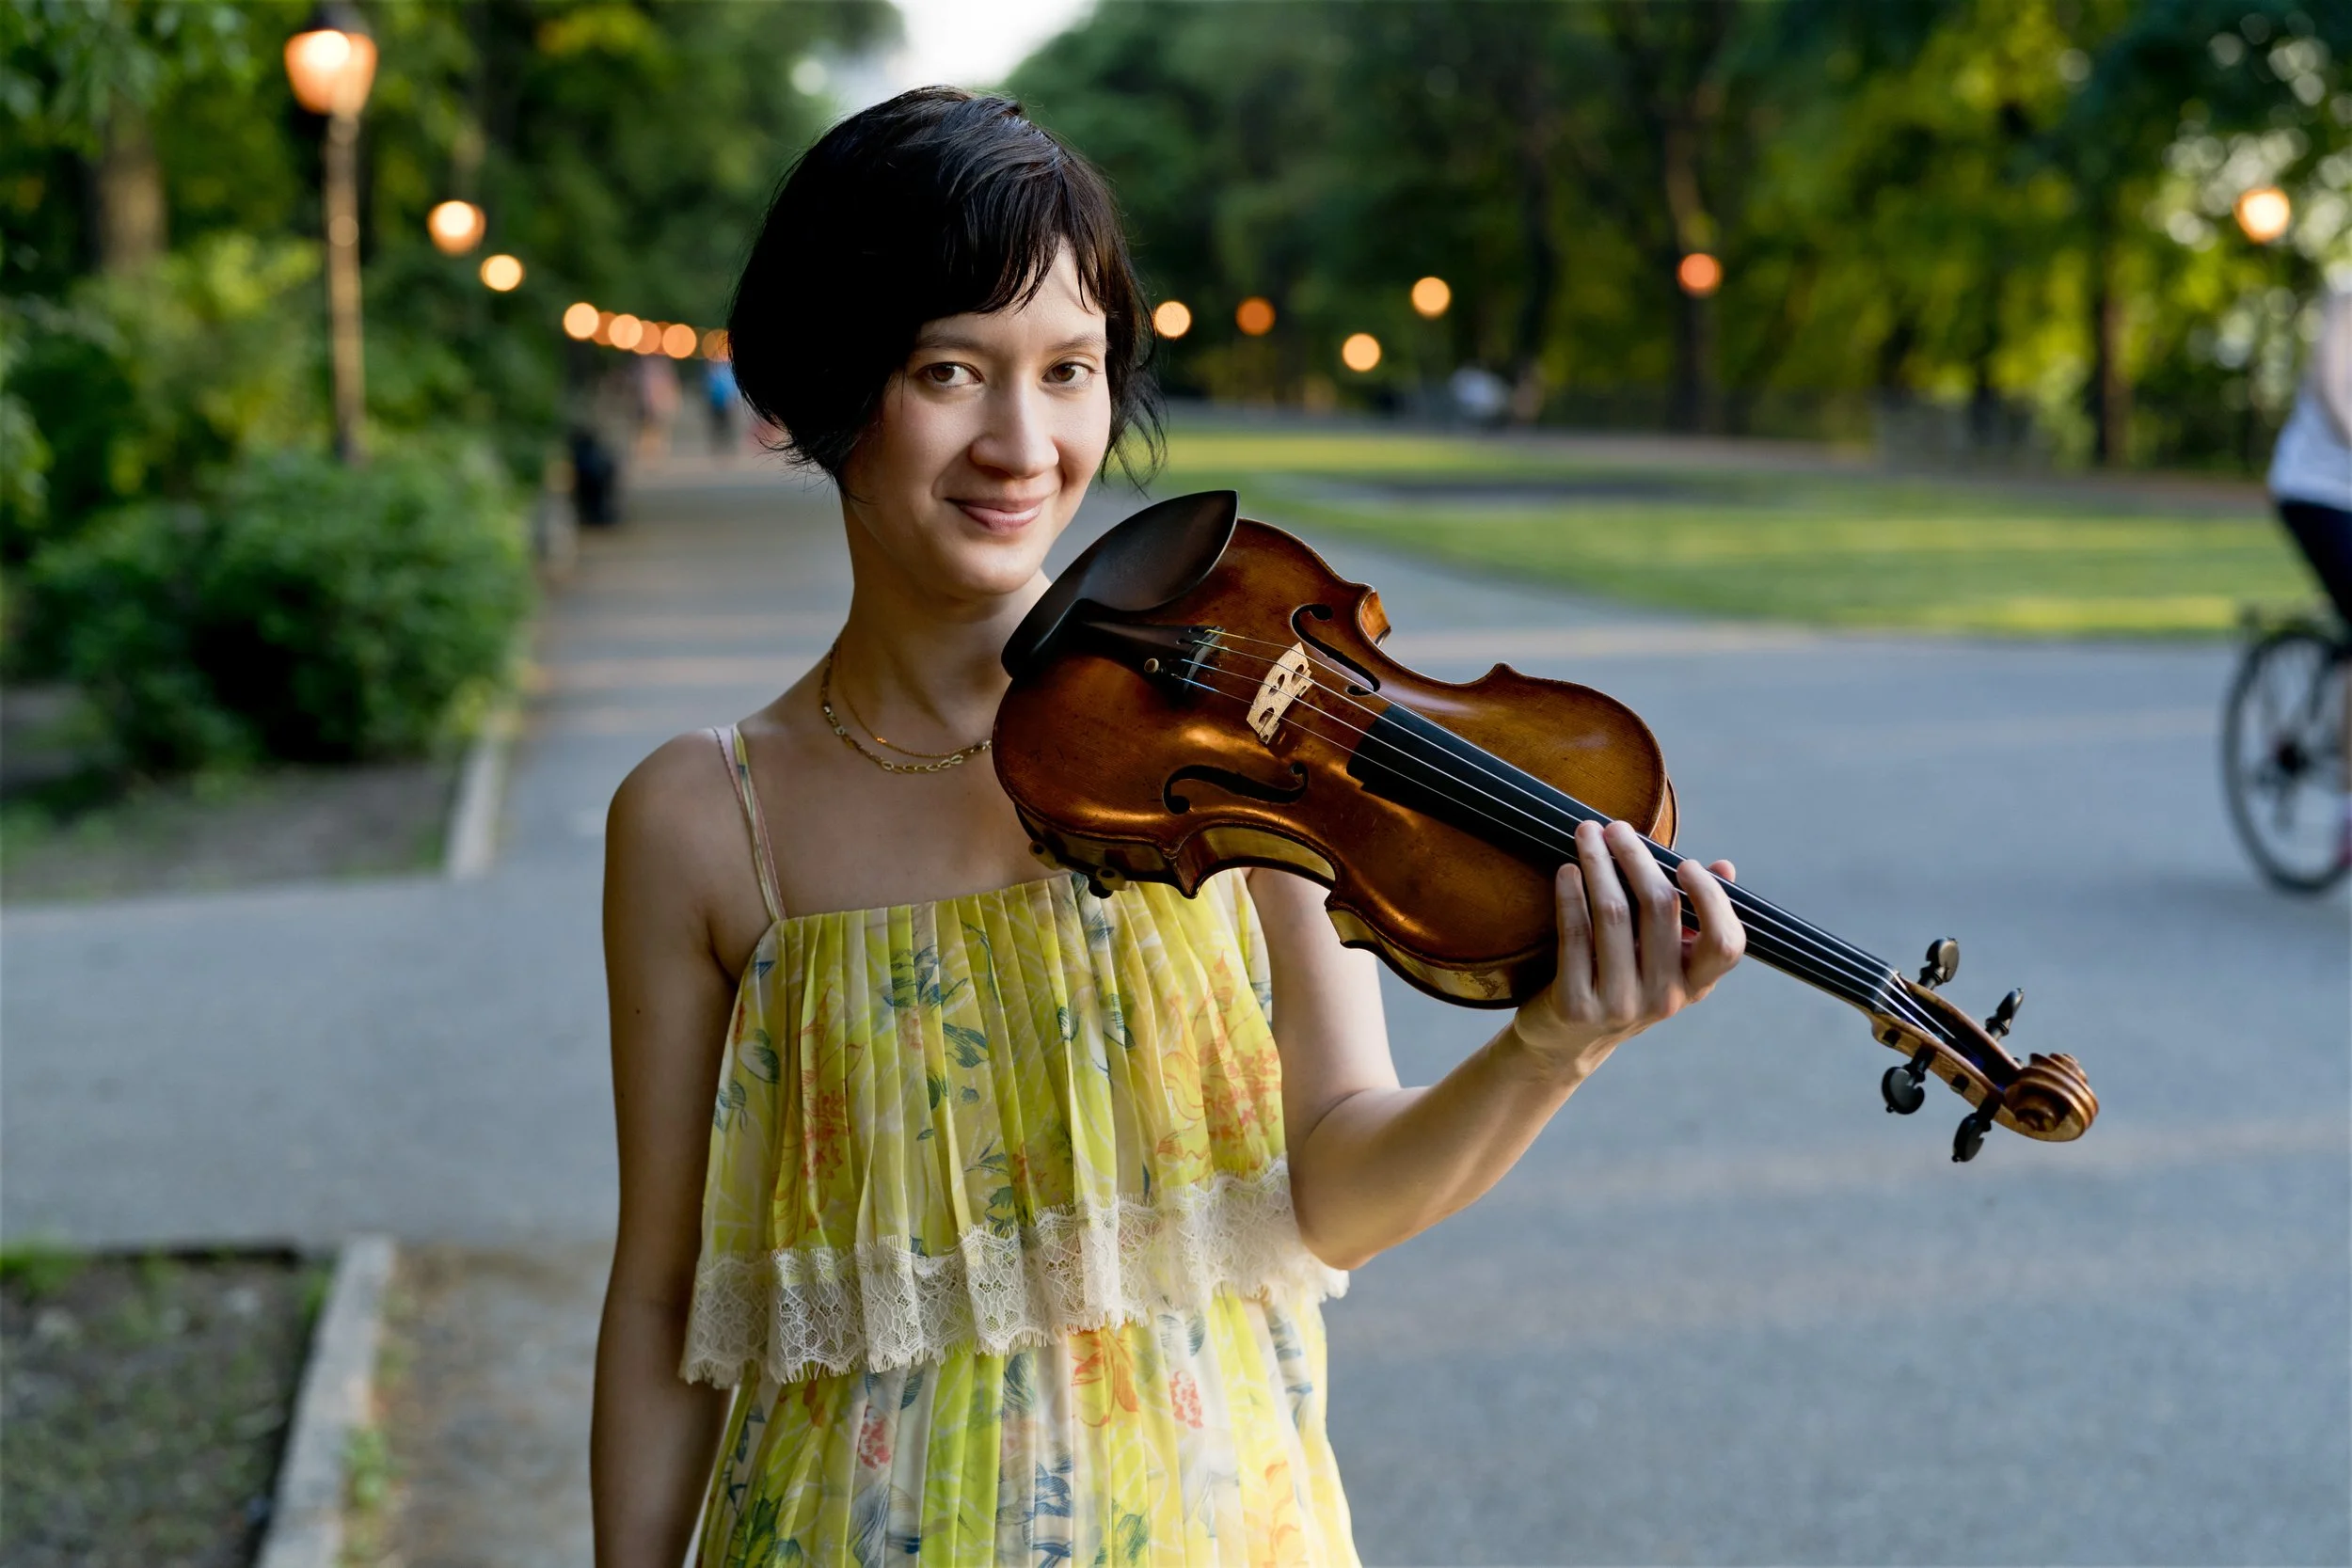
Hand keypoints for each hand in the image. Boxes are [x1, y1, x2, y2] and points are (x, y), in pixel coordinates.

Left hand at [1506, 819, 1744, 1084]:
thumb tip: (1723, 866)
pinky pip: (1574, 934)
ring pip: (1613, 914)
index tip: (1685, 863)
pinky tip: (1567, 871)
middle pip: (1660, 909)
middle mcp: (1664, 998)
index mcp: (1695, 984)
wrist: (1564, 1043)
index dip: (1711, 899)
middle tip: (1616, 826)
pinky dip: (1570, 895)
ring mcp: (1619, 1003)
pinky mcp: (1576, 1005)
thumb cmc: (1620, 983)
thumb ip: (1693, 915)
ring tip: (1586, 834)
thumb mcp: (1662, 959)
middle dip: (1636, 857)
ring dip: (1598, 863)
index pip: (1726, 944)